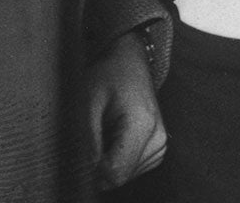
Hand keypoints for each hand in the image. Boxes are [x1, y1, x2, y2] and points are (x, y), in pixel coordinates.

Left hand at [87, 29, 165, 189]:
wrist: (129, 60)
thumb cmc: (107, 77)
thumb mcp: (87, 105)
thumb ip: (88, 142)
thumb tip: (86, 174)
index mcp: (143, 126)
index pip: (115, 174)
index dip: (90, 173)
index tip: (78, 156)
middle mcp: (158, 138)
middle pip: (119, 178)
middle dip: (97, 168)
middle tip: (89, 139)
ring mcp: (161, 143)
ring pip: (125, 176)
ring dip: (107, 163)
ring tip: (102, 134)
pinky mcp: (158, 146)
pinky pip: (131, 169)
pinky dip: (117, 159)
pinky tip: (112, 139)